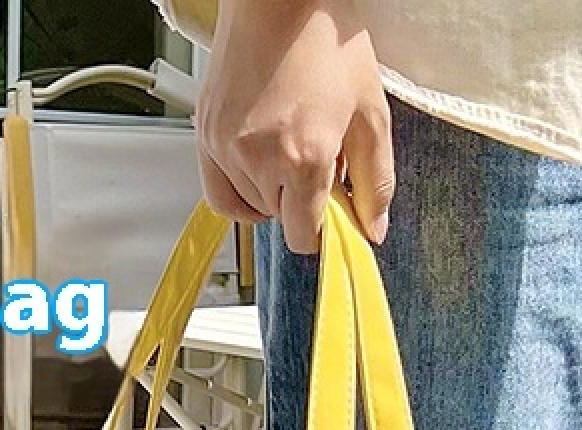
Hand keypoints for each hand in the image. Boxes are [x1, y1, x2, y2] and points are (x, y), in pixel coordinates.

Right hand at [196, 0, 393, 252]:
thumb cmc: (327, 40)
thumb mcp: (370, 111)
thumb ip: (376, 179)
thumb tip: (373, 228)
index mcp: (305, 157)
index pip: (304, 236)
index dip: (321, 228)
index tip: (329, 210)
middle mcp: (260, 159)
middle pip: (279, 219)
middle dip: (299, 198)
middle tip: (313, 156)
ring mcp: (226, 149)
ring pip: (249, 207)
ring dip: (269, 191)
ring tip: (285, 148)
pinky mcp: (205, 136)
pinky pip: (218, 192)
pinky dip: (238, 191)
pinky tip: (256, 167)